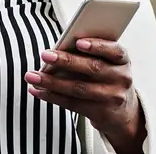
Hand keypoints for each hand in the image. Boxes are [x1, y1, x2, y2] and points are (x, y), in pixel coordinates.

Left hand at [25, 39, 146, 152]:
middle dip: (66, 61)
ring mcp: (112, 97)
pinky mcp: (100, 113)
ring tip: (32, 76)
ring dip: (52, 82)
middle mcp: (121, 78)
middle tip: (45, 55)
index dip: (97, 46)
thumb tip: (59, 48)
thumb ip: (89, 52)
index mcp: (122, 59)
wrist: (123, 111)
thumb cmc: (106, 74)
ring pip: (78, 88)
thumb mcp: (106, 61)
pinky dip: (52, 96)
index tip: (78, 42)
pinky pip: (72, 104)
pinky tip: (37, 90)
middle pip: (92, 68)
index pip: (113, 50)